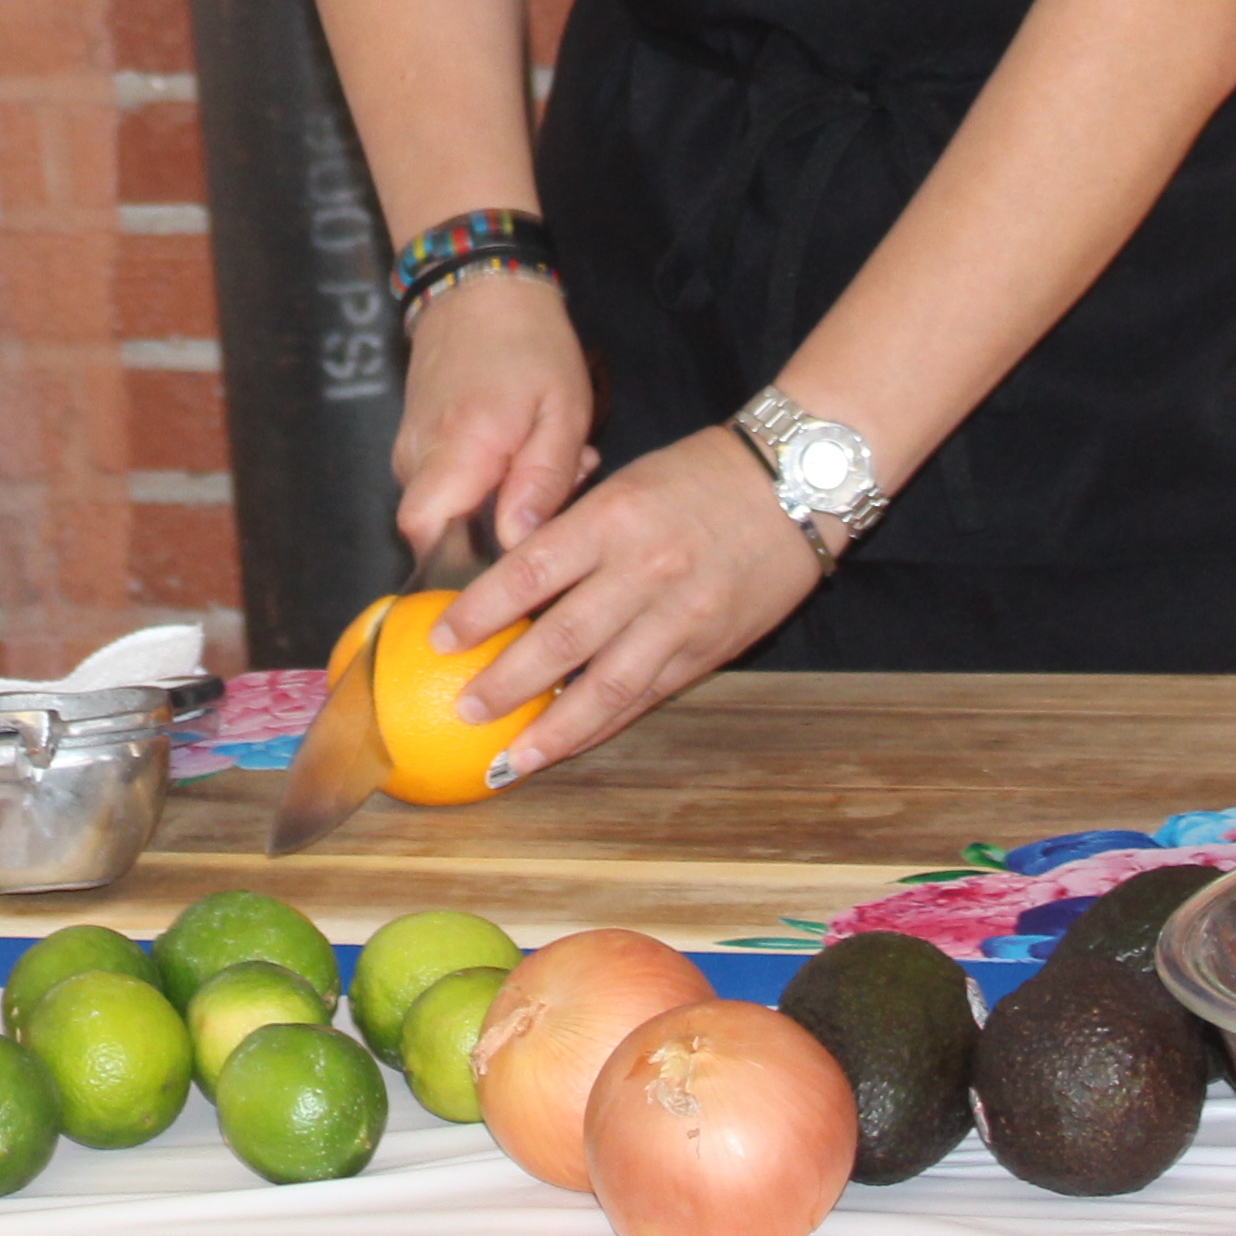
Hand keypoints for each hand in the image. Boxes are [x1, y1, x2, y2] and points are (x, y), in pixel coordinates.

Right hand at [391, 274, 591, 561]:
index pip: (425, 535)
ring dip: (500, 505)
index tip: (514, 558)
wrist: (481, 289)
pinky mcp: (416, 441)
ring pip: (447, 510)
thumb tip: (516, 545)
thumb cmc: (531, 346)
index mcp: (457, 451)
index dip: (460, 563)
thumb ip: (542, 481)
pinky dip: (487, 484)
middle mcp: (418, 457)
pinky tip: (528, 456)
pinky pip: (445, 486)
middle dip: (499, 533)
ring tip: (555, 465)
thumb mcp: (562, 411)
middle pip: (441, 532)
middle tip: (558, 494)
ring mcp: (410, 448)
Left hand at [430, 427, 818, 779]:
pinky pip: (646, 697)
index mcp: (613, 519)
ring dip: (553, 730)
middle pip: (562, 640)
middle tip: (463, 710)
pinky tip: (569, 744)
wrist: (796, 483)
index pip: (531, 572)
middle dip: (506, 683)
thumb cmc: (700, 475)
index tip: (439, 640)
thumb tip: (506, 584)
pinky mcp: (708, 650)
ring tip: (511, 759)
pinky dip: (603, 725)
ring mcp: (680, 617)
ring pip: (607, 686)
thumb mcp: (624, 485)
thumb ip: (571, 534)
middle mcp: (645, 571)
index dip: (480, 612)